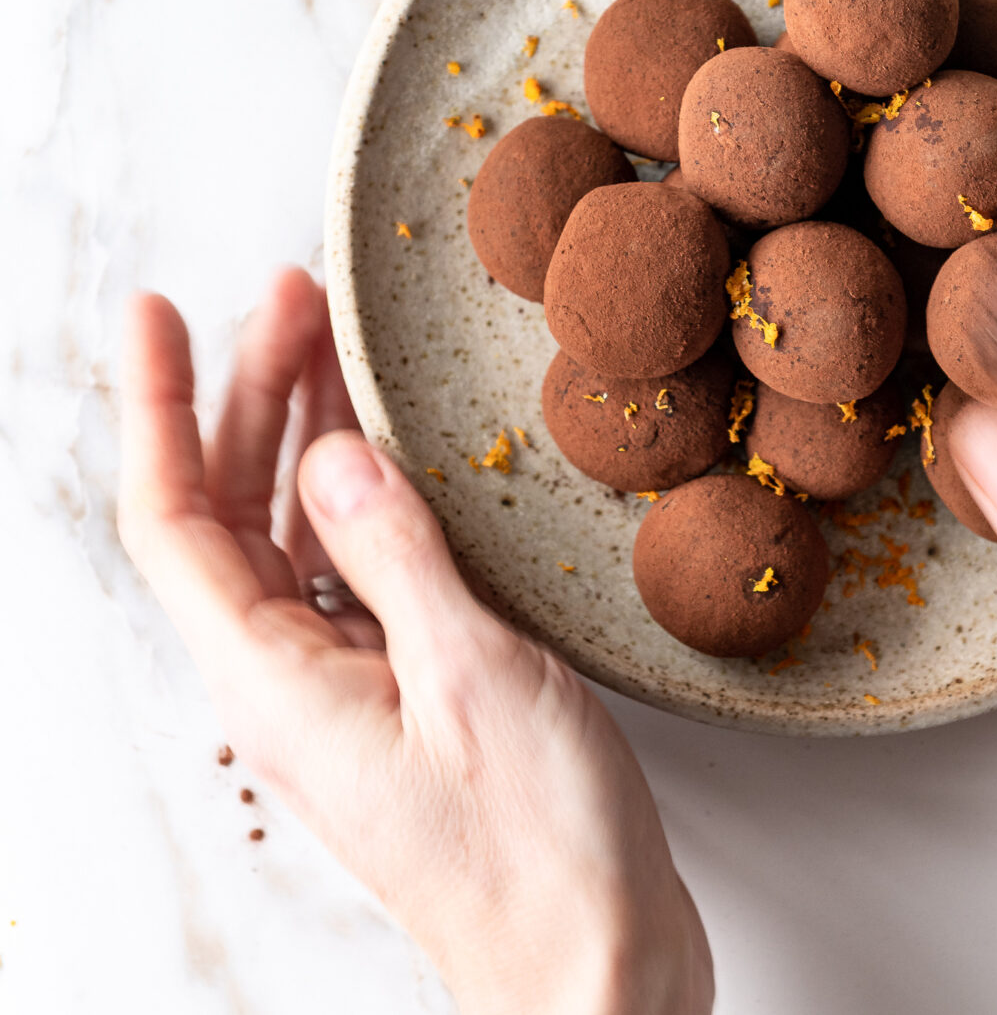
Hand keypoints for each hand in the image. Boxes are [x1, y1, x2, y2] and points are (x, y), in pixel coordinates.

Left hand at [118, 268, 711, 1014]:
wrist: (593, 968)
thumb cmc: (535, 847)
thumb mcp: (470, 676)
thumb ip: (391, 553)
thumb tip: (329, 452)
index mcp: (276, 681)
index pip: (175, 521)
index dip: (157, 406)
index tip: (155, 312)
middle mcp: (292, 682)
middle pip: (235, 513)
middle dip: (251, 394)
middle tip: (290, 296)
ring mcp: (350, 689)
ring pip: (297, 536)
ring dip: (308, 438)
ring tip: (334, 346)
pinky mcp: (410, 695)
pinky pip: (359, 573)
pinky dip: (366, 499)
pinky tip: (397, 458)